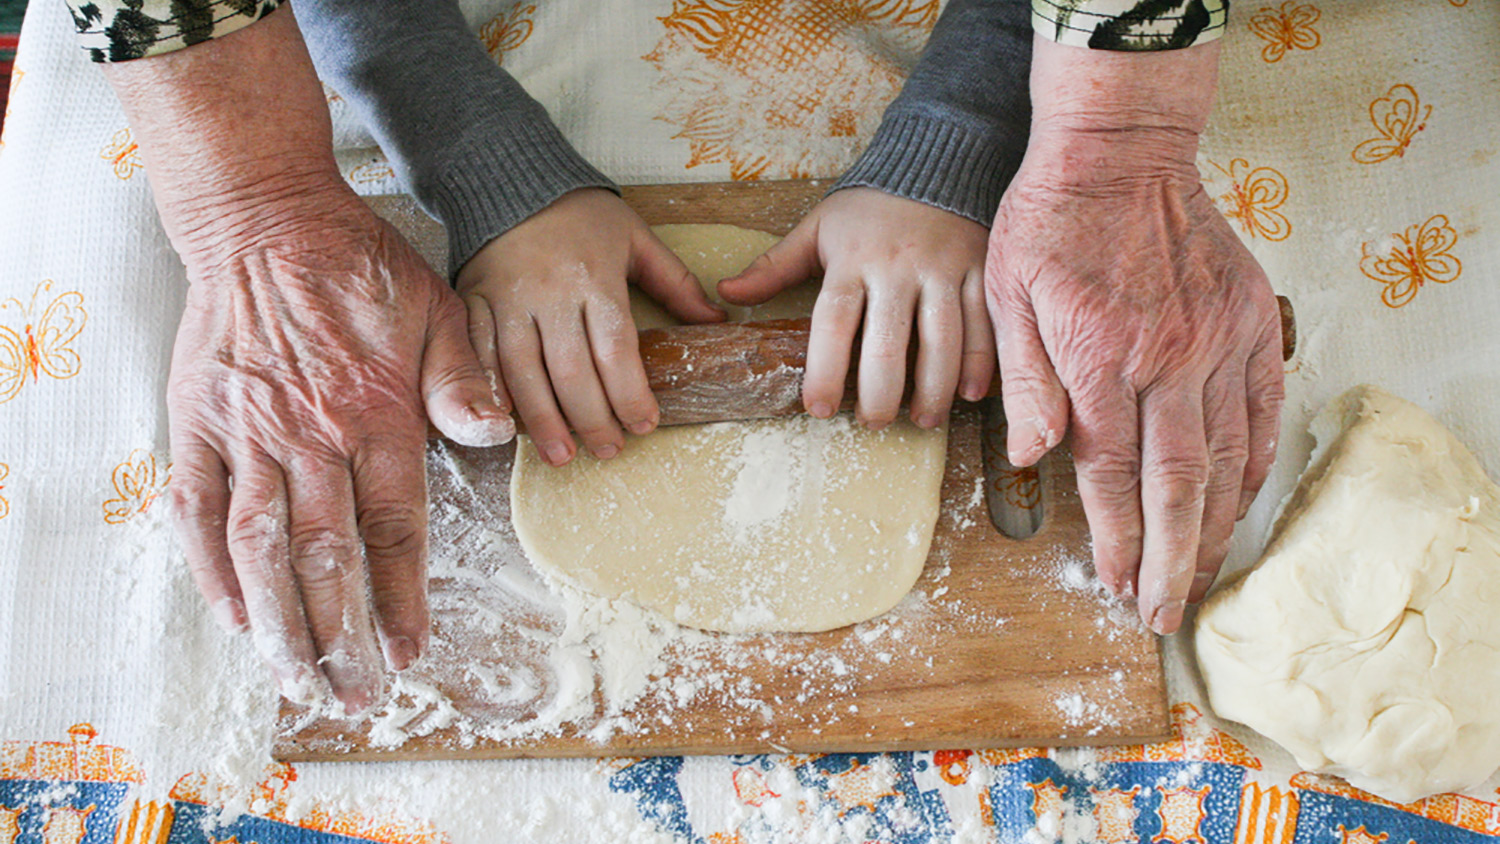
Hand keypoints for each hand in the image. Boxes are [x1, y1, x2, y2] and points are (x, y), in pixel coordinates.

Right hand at [104, 9, 510, 712]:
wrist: (266, 219)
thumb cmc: (361, 268)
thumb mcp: (440, 311)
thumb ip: (465, 382)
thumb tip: (498, 436)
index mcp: (377, 415)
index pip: (392, 528)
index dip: (401, 597)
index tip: (412, 649)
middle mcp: (311, 436)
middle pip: (326, 558)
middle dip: (343, 637)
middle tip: (358, 697)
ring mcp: (248, 433)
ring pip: (260, 548)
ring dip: (279, 622)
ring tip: (297, 681)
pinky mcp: (198, 424)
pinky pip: (197, 510)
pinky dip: (210, 569)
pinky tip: (233, 618)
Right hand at [457, 188, 725, 466]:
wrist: (511, 179)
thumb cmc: (580, 213)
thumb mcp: (636, 237)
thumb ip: (675, 282)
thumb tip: (717, 322)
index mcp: (595, 278)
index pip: (616, 350)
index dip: (631, 394)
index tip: (645, 425)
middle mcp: (550, 293)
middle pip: (571, 371)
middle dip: (592, 419)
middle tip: (610, 450)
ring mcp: (508, 300)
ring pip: (523, 372)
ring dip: (544, 421)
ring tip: (562, 455)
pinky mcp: (474, 302)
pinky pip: (480, 355)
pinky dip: (493, 392)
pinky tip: (507, 426)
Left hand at [718, 188, 993, 428]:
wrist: (935, 157)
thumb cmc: (869, 205)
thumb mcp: (817, 227)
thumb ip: (775, 265)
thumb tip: (727, 292)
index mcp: (851, 259)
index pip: (833, 323)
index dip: (824, 371)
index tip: (817, 409)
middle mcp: (897, 267)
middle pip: (887, 344)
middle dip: (880, 394)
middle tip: (873, 423)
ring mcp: (942, 268)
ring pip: (941, 340)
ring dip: (932, 388)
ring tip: (922, 419)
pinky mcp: (980, 268)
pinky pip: (982, 321)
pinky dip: (981, 361)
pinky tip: (970, 393)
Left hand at [989, 39, 1284, 633]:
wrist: (1121, 147)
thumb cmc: (1049, 220)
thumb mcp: (1007, 295)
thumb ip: (1026, 382)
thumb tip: (1032, 459)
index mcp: (1100, 359)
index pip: (1112, 476)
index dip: (1116, 541)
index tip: (1116, 586)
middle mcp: (1167, 359)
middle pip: (1176, 485)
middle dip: (1170, 560)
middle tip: (1164, 613)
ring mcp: (1217, 340)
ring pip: (1226, 457)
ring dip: (1214, 525)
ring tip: (1202, 575)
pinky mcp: (1251, 320)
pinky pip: (1262, 408)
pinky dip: (1254, 462)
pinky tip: (1241, 500)